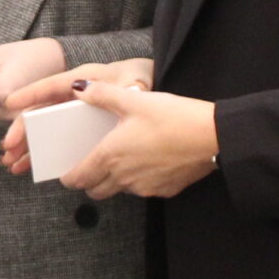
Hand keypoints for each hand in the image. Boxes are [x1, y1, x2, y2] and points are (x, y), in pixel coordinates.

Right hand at [0, 58, 154, 175]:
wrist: (151, 84)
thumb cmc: (140, 75)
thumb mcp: (135, 78)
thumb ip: (130, 85)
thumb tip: (126, 91)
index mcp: (82, 80)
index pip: (51, 86)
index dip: (30, 94)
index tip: (10, 104)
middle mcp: (72, 95)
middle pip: (40, 112)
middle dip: (22, 131)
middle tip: (9, 149)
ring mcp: (73, 111)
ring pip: (44, 129)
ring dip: (28, 146)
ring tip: (13, 164)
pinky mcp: (78, 126)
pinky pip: (56, 140)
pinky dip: (42, 153)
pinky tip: (30, 167)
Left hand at [59, 79, 216, 200]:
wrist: (212, 137)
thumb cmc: (172, 116)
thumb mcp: (134, 99)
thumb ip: (102, 94)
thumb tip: (78, 88)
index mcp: (111, 156)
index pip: (78, 178)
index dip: (69, 177)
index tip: (67, 173)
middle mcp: (124, 178)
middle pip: (95, 190)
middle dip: (89, 181)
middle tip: (92, 166)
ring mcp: (144, 187)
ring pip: (119, 190)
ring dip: (114, 180)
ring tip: (122, 158)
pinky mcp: (164, 191)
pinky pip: (143, 189)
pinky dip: (139, 180)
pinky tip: (149, 161)